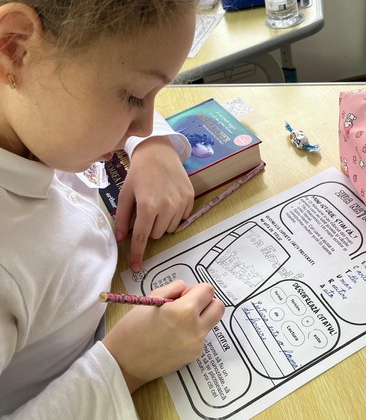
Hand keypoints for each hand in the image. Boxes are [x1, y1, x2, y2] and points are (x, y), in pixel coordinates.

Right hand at [102, 280, 224, 392]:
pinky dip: (192, 333)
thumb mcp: (151, 298)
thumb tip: (188, 290)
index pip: (208, 290)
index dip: (196, 290)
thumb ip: (174, 289)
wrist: (123, 363)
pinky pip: (201, 337)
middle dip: (206, 303)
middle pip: (218, 307)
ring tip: (177, 323)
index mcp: (185, 311)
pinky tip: (173, 337)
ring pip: (211, 323)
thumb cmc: (132, 327)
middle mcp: (196, 328)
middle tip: (187, 306)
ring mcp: (197, 345)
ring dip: (201, 318)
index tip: (183, 295)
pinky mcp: (194, 357)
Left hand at [114, 136, 194, 270]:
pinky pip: (181, 219)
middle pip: (156, 234)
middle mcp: (166, 206)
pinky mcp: (190, 199)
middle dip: (148, 228)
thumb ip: (123, 218)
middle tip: (145, 211)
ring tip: (157, 204)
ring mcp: (181, 203)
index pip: (141, 237)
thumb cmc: (138, 172)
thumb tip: (121, 239)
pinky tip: (169, 200)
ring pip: (169, 229)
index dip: (137, 254)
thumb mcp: (125, 193)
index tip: (136, 268)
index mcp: (147, 206)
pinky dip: (173, 215)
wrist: (159, 151)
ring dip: (161, 223)